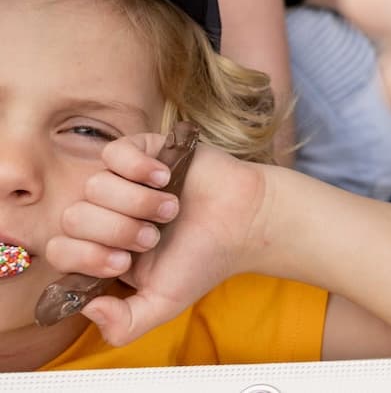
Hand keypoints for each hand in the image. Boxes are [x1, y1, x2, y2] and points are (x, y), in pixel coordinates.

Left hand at [44, 134, 268, 345]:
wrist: (246, 222)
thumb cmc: (204, 260)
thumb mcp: (163, 304)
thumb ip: (123, 326)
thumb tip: (88, 308)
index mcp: (102, 248)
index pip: (60, 249)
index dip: (86, 257)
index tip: (125, 263)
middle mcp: (104, 212)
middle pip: (74, 217)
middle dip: (116, 231)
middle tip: (153, 237)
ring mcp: (122, 179)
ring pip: (95, 186)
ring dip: (137, 202)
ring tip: (170, 209)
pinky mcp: (143, 150)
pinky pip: (115, 152)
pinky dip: (137, 167)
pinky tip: (165, 178)